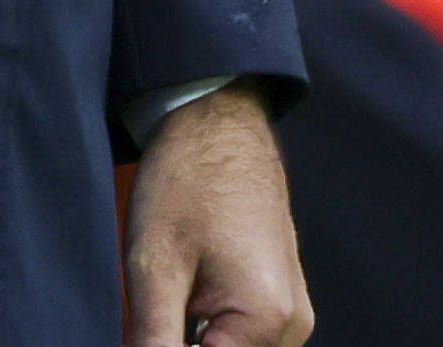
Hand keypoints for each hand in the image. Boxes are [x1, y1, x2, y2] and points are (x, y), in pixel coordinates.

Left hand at [122, 83, 308, 346]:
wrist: (218, 119)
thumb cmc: (187, 180)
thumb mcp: (155, 270)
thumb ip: (154, 345)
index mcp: (269, 319)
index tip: (150, 326)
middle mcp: (292, 322)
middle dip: (180, 343)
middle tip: (157, 307)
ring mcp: (291, 310)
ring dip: (193, 340)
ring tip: (170, 297)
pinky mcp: (280, 298)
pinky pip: (242, 337)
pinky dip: (207, 331)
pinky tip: (184, 296)